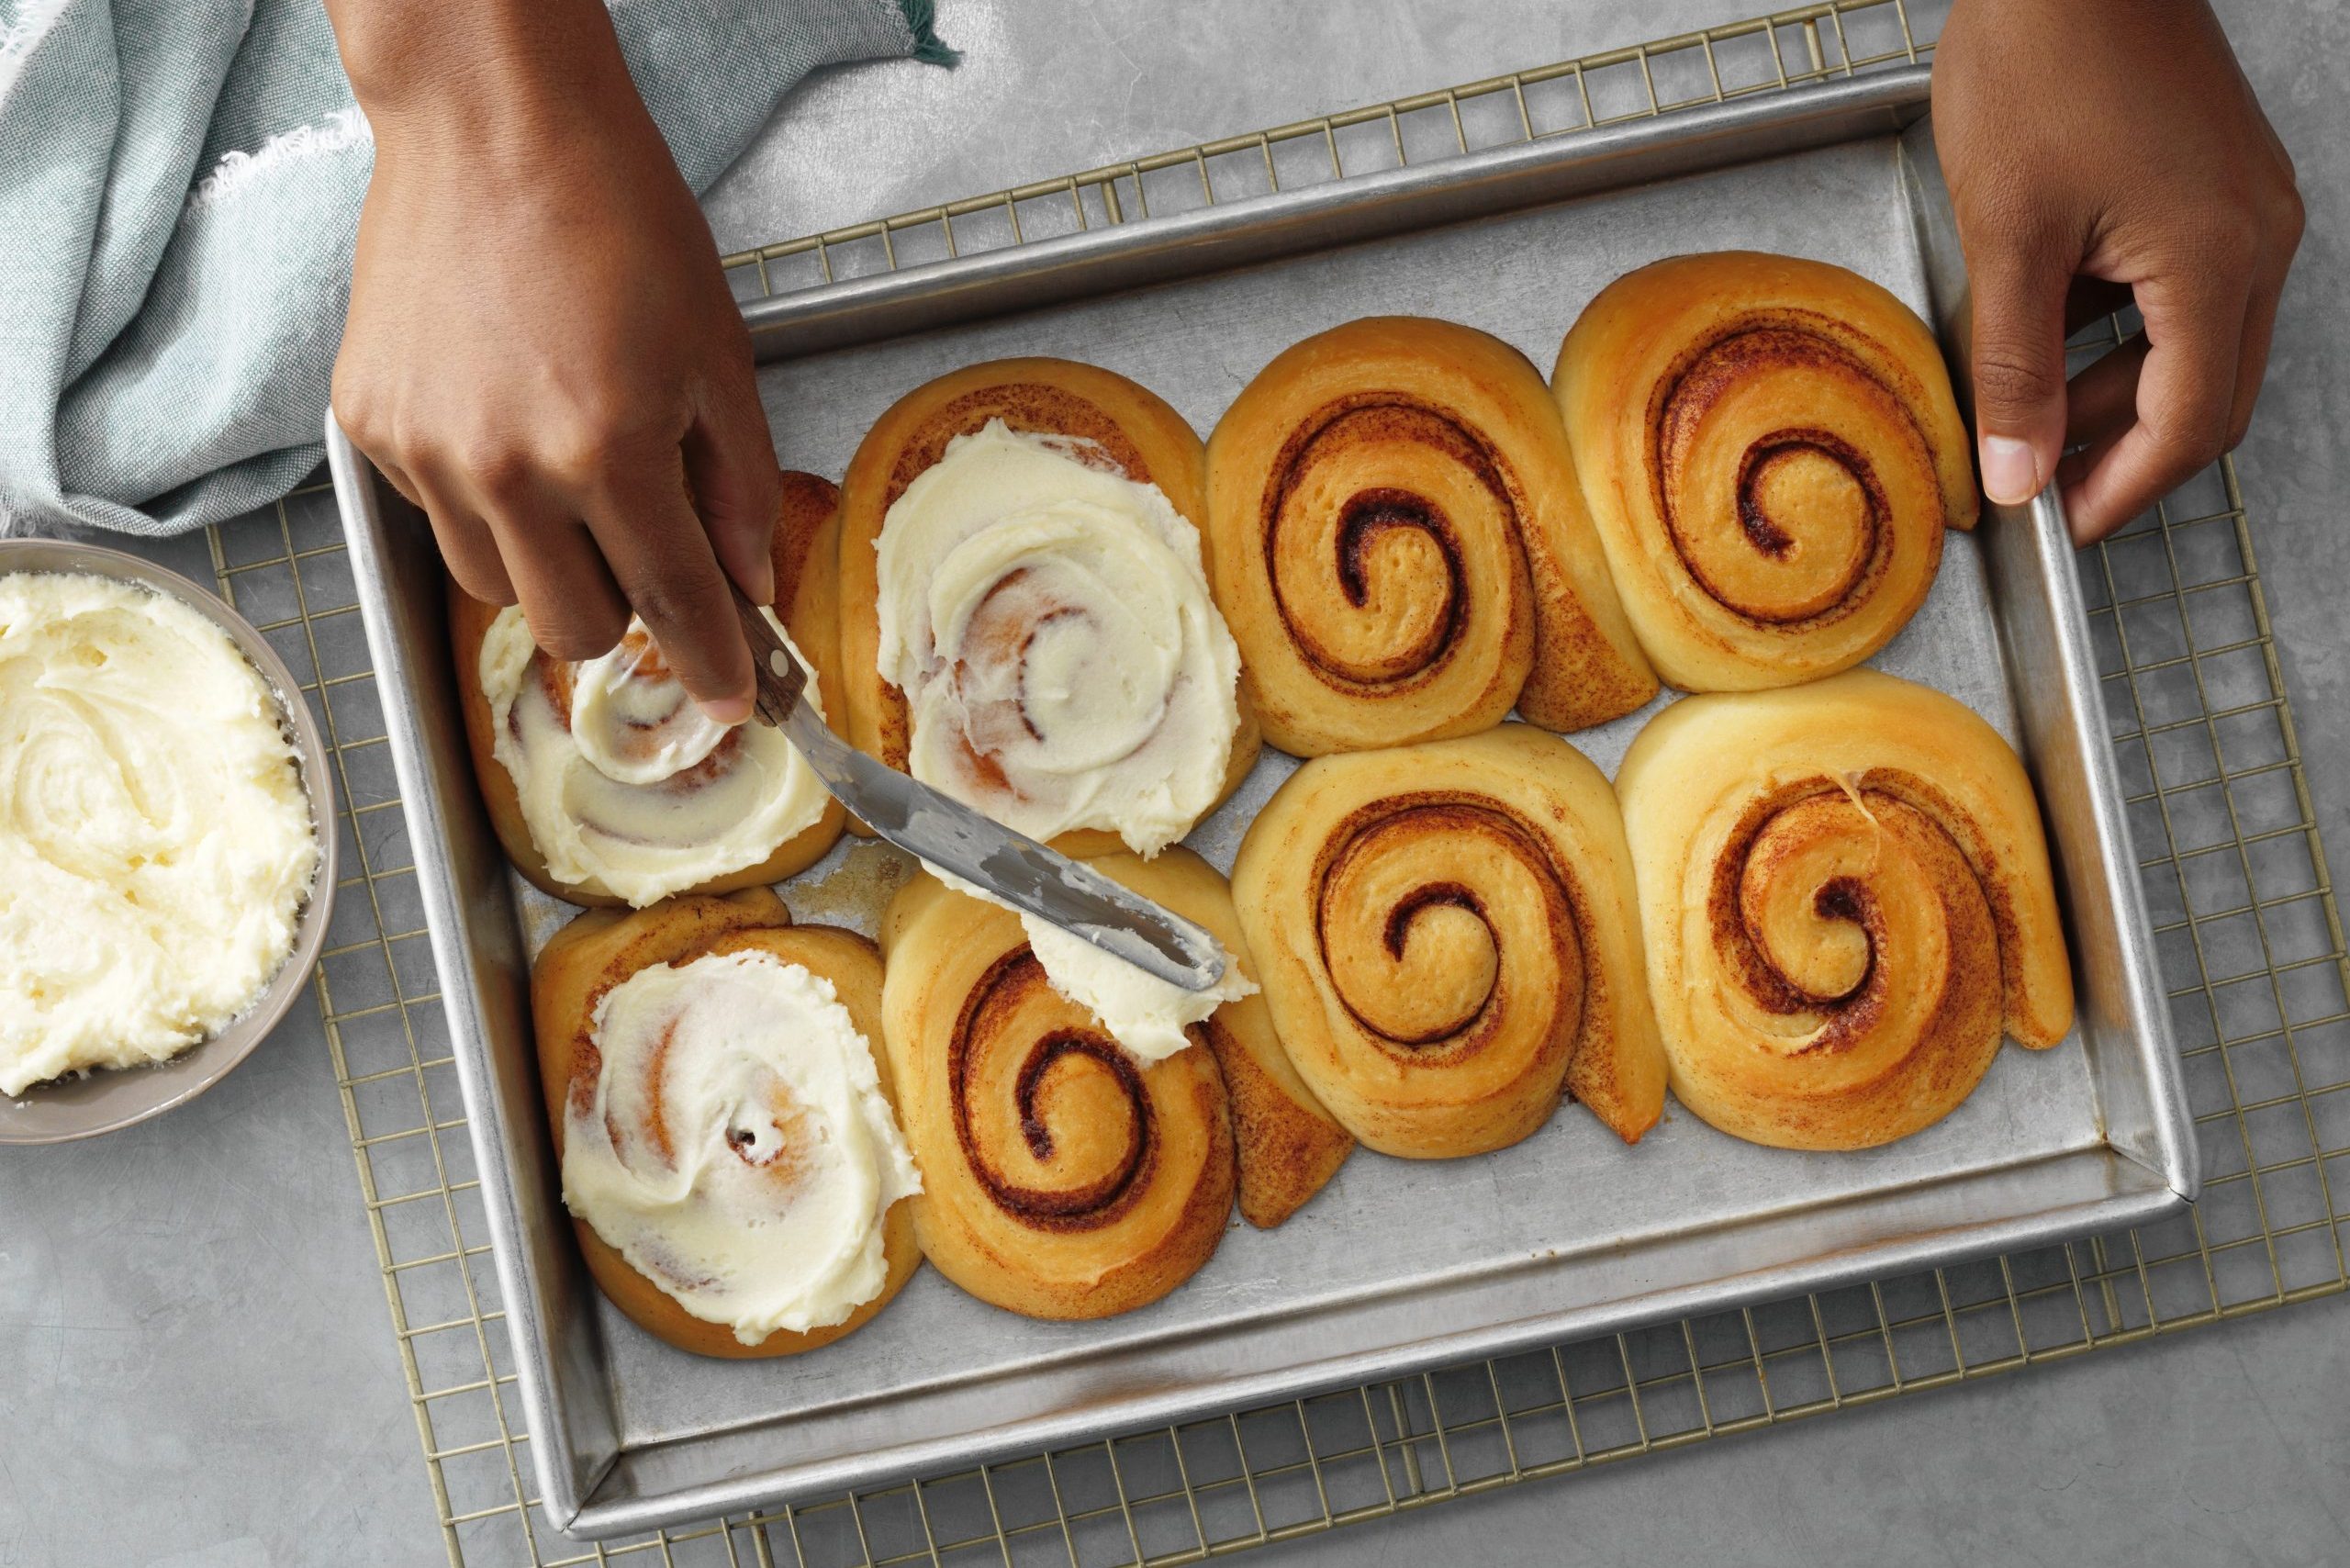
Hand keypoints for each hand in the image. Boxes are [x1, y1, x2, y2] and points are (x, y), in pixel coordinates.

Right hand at [327, 0, 776, 718]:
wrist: (494, 128)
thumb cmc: (619, 220)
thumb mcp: (718, 354)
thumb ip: (738, 484)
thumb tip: (750, 582)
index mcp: (607, 449)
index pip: (673, 602)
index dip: (711, 660)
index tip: (729, 696)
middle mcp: (505, 466)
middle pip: (575, 629)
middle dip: (626, 614)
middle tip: (645, 552)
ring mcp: (428, 451)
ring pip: (498, 590)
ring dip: (550, 565)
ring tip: (570, 476)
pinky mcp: (370, 427)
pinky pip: (436, 520)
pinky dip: (483, 504)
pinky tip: (506, 426)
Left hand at [1932, 0, 2300, 541]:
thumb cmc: (2042, 64)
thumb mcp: (2006, 236)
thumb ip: (2011, 369)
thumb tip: (2015, 475)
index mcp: (2216, 261)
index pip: (2187, 426)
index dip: (2118, 491)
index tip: (2056, 526)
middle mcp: (2257, 240)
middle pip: (2205, 397)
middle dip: (2118, 452)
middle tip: (2034, 483)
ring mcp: (2248, 208)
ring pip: (2195, 347)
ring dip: (2113, 389)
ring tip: (2021, 408)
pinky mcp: (2220, 184)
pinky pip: (2185, 290)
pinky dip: (2120, 329)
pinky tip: (2044, 330)